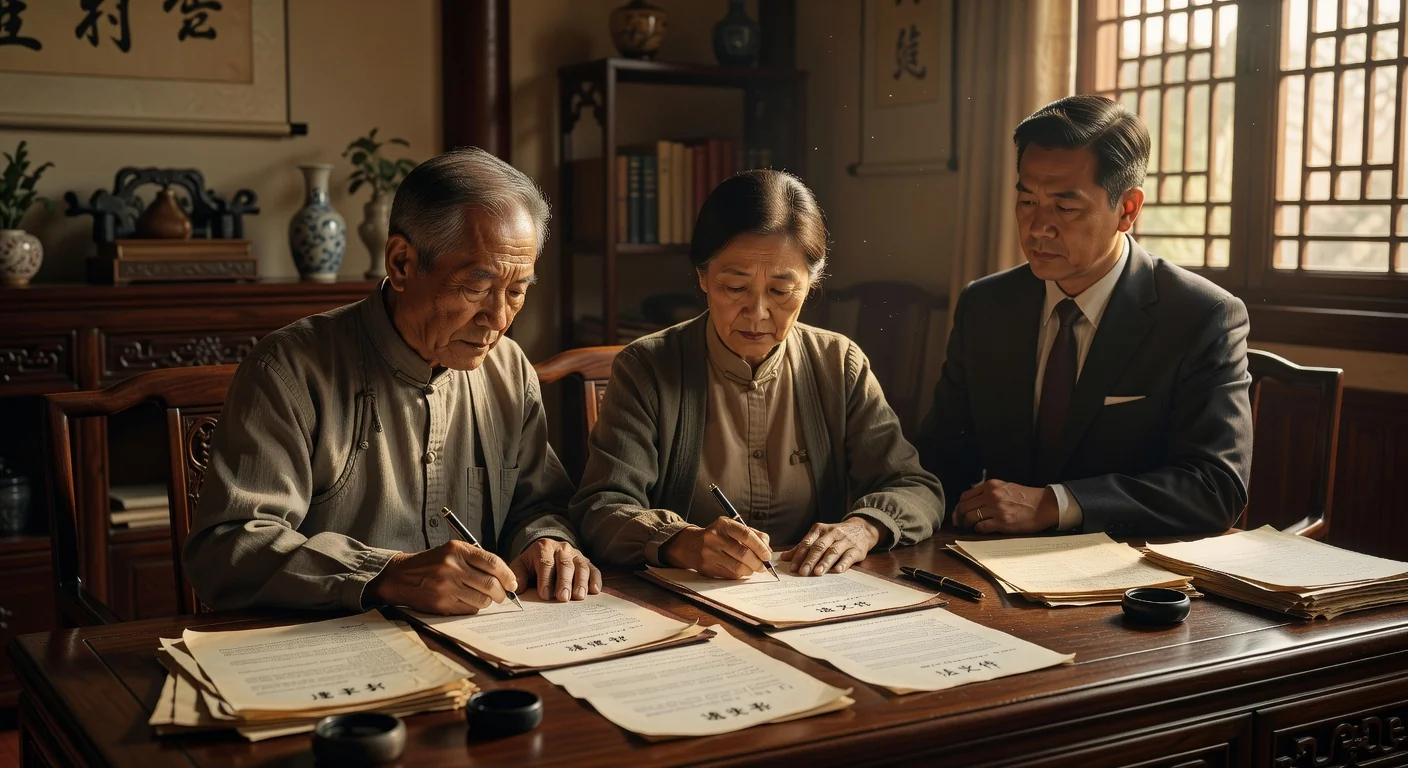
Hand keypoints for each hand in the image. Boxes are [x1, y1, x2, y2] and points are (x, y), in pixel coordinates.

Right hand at [366, 540, 516, 614]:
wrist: (401, 577)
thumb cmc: (431, 563)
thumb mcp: (451, 551)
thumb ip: (476, 559)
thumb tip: (504, 576)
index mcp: (457, 550)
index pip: (492, 563)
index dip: (508, 575)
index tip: (513, 583)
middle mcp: (452, 567)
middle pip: (490, 584)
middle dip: (502, 593)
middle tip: (503, 595)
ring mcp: (446, 586)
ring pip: (482, 599)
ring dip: (488, 601)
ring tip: (483, 597)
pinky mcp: (442, 603)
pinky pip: (469, 609)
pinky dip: (473, 607)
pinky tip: (467, 601)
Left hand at [509, 538, 601, 601]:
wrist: (546, 553)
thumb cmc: (532, 564)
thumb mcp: (521, 566)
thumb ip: (517, 575)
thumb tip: (516, 588)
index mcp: (543, 548)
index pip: (545, 563)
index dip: (545, 579)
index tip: (545, 595)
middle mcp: (562, 548)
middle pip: (565, 564)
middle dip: (564, 582)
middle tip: (563, 598)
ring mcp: (576, 554)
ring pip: (581, 566)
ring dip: (581, 582)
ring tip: (579, 596)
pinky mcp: (587, 562)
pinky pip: (594, 569)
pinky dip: (595, 579)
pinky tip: (595, 590)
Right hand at [661, 517, 771, 578]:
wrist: (691, 545)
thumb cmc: (718, 535)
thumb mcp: (732, 528)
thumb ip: (753, 534)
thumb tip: (767, 549)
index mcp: (723, 524)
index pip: (746, 534)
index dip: (760, 546)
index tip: (767, 555)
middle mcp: (714, 538)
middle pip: (743, 553)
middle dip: (758, 562)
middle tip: (764, 566)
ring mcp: (709, 554)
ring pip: (737, 567)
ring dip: (750, 570)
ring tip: (753, 569)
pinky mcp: (707, 568)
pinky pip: (730, 575)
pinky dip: (740, 574)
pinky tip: (741, 570)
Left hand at [780, 517, 880, 575]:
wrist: (862, 529)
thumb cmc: (835, 536)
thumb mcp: (819, 537)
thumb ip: (803, 547)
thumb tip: (783, 558)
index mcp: (819, 530)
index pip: (807, 543)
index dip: (799, 555)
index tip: (792, 568)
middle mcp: (832, 533)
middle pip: (819, 547)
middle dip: (810, 560)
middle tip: (803, 572)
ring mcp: (845, 540)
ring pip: (833, 551)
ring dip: (825, 562)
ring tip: (817, 573)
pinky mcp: (857, 549)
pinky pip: (849, 556)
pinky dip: (844, 563)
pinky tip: (838, 570)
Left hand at [954, 480, 1058, 533]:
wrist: (1044, 505)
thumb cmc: (1025, 497)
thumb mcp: (1005, 487)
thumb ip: (989, 491)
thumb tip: (972, 500)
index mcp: (991, 486)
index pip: (965, 496)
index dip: (958, 506)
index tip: (958, 513)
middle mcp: (992, 496)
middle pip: (965, 507)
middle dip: (959, 517)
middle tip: (960, 523)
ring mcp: (997, 509)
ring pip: (971, 518)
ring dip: (968, 524)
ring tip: (970, 527)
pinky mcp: (1002, 522)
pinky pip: (981, 527)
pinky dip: (978, 529)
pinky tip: (981, 529)